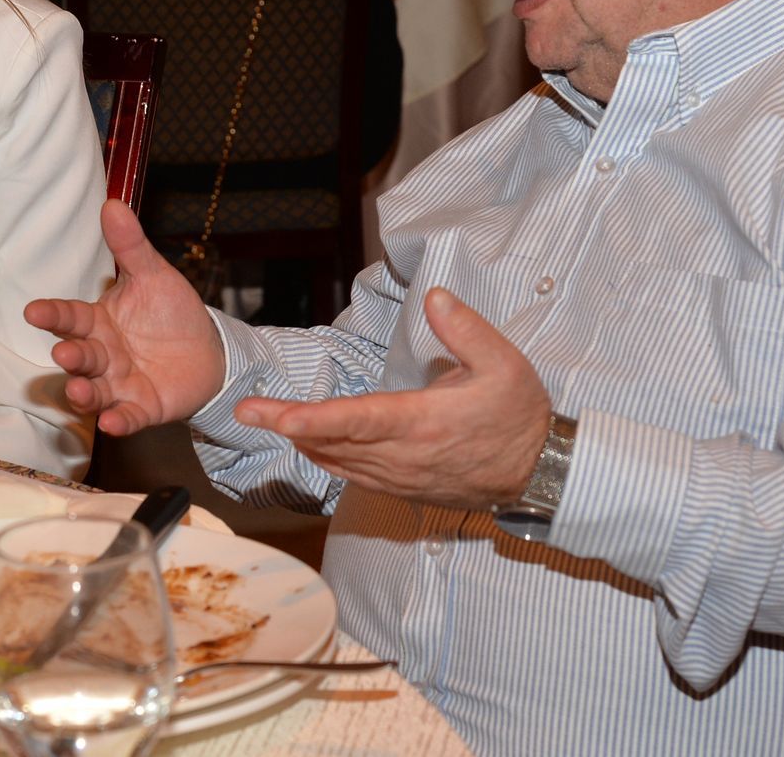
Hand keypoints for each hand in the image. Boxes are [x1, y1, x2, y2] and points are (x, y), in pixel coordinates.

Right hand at [25, 200, 226, 435]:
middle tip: (64, 352)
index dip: (52, 315)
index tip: (33, 311)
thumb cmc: (172, 312)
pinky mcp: (141, 407)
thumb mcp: (154, 275)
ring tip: (79, 391)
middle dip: (71, 355)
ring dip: (83, 393)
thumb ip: (131, 247)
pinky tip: (112, 422)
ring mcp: (119, 384)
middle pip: (81, 355)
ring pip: (94, 390)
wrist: (209, 351)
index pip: (71, 317)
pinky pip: (126, 416)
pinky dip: (118, 420)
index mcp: (99, 321)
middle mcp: (103, 355)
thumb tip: (113, 204)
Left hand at [233, 288, 550, 512]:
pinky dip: (326, 458)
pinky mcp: (403, 488)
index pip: (355, 420)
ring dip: (301, 442)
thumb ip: (466, 329)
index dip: (312, 418)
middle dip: (286, 426)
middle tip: (245, 411)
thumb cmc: (520, 416)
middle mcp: (404, 455)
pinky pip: (353, 475)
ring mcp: (401, 476)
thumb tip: (435, 297)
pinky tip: (308, 444)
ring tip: (266, 420)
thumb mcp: (505, 363)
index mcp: (423, 422)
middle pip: (333, 441)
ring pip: (338, 461)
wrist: (539, 473)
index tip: (276, 415)